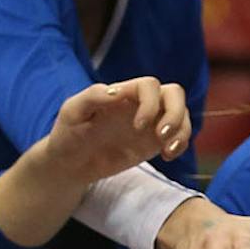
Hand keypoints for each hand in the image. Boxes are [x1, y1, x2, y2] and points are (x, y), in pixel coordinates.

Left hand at [42, 78, 191, 182]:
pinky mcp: (153, 143)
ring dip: (182, 131)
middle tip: (160, 136)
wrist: (70, 163)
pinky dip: (181, 144)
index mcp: (122, 93)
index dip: (151, 103)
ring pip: (181, 114)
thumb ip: (94, 96)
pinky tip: (167, 156)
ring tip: (167, 151)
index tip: (138, 126)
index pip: (150, 85)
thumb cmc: (68, 133)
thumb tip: (119, 91)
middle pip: (174, 94)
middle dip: (175, 113)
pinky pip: (179, 136)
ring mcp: (149, 123)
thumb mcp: (73, 111)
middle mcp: (139, 105)